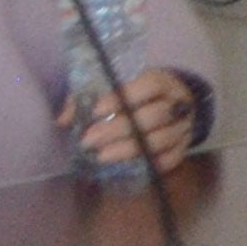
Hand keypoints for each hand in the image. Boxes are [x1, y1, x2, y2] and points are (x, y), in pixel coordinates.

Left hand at [69, 68, 200, 173]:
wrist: (172, 105)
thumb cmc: (135, 95)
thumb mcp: (114, 87)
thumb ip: (87, 97)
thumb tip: (62, 120)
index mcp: (163, 81)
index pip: (150, 85)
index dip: (124, 97)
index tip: (96, 111)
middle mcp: (178, 103)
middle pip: (155, 115)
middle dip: (119, 129)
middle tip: (89, 140)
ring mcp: (184, 127)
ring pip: (162, 139)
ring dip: (129, 149)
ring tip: (101, 156)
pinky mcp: (184, 147)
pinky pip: (171, 159)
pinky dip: (150, 163)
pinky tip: (126, 165)